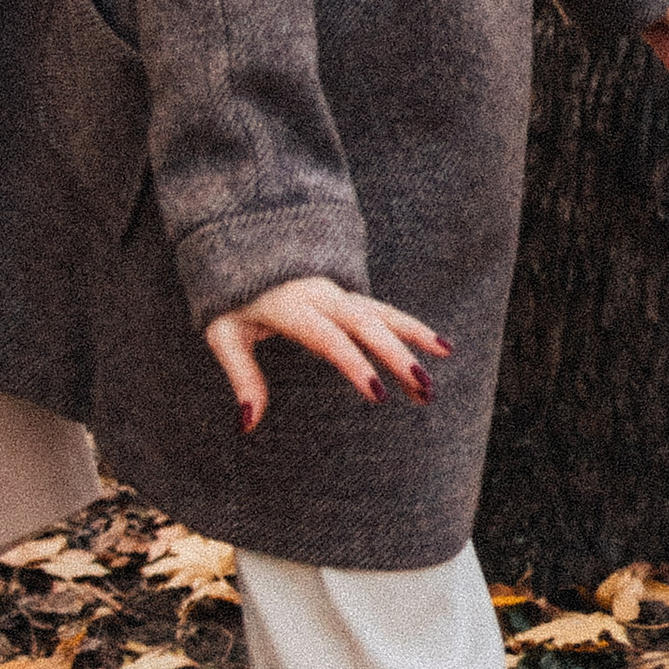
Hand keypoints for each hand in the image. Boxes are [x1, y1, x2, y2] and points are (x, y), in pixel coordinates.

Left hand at [203, 276, 446, 431]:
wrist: (236, 243)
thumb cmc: (229, 298)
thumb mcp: (223, 333)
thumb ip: (241, 376)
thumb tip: (247, 425)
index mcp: (290, 306)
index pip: (327, 337)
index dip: (353, 363)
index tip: (378, 393)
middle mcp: (319, 296)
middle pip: (364, 322)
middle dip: (396, 354)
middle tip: (424, 387)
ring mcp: (335, 292)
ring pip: (380, 311)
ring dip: (413, 335)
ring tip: (445, 358)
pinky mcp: (345, 295)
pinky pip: (382, 309)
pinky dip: (411, 325)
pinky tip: (440, 345)